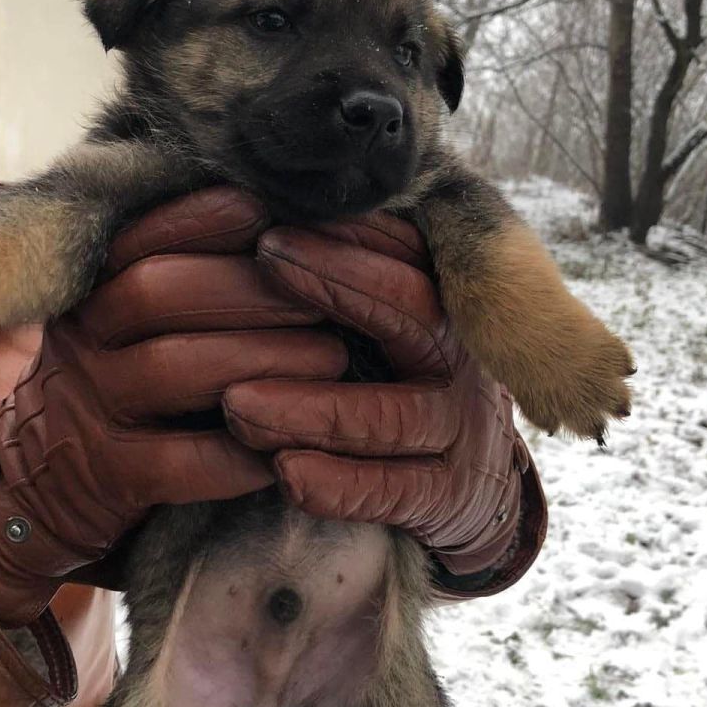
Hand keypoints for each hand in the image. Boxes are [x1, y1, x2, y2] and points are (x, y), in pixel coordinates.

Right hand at [0, 189, 347, 624]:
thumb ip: (180, 272)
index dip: (205, 218)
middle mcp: (80, 341)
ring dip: (264, 358)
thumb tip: (282, 217)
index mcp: (90, 290)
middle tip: (324, 297)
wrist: (44, 489)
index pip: (140, 236)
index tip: (270, 209)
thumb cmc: (126, 387)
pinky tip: (291, 445)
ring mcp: (89, 409)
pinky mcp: (109, 478)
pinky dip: (241, 455)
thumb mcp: (126, 323)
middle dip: (250, 287)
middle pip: (155, 292)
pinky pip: (180, 463)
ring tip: (334, 359)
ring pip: (171, 369)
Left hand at [223, 213, 532, 579]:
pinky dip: (340, 484)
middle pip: (412, 312)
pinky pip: (395, 491)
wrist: (471, 485)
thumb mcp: (389, 322)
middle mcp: (462, 360)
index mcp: (447, 306)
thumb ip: (350, 276)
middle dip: (337, 283)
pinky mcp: (448, 497)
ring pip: (390, 416)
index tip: (277, 219)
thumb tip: (261, 209)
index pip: (409, 254)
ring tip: (236, 403)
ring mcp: (461, 430)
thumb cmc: (399, 383)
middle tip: (264, 259)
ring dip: (312, 408)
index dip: (349, 235)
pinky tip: (286, 473)